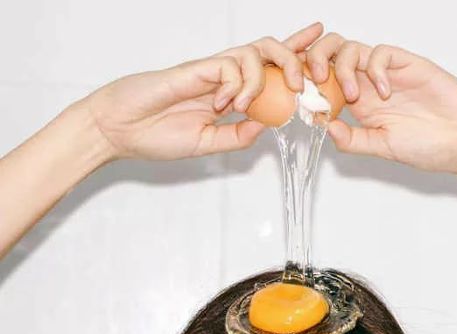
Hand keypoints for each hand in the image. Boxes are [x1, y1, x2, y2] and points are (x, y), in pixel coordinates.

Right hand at [83, 23, 323, 159]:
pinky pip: (231, 65)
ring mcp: (212, 71)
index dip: (296, 55)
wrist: (119, 130)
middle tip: (303, 83)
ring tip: (248, 103)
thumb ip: (238, 136)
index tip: (319, 48)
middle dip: (296, 58)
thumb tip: (269, 125)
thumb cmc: (156, 136)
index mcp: (231, 93)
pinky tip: (223, 104)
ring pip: (256, 52)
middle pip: (271, 50)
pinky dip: (237, 84)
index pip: (270, 69)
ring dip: (264, 78)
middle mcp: (226, 77)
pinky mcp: (197, 68)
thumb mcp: (208, 144)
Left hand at [306, 34, 456, 173]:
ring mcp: (387, 73)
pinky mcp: (408, 64)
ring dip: (342, 66)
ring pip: (350, 48)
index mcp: (358, 104)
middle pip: (330, 55)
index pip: (323, 81)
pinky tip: (386, 92)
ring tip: (353, 95)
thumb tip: (323, 126)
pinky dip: (376, 68)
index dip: (307, 82)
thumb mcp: (382, 147)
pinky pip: (382, 52)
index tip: (299, 97)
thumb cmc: (429, 147)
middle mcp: (367, 84)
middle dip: (314, 62)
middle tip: (316, 84)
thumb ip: (353, 139)